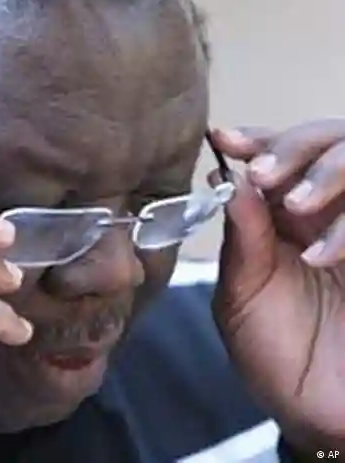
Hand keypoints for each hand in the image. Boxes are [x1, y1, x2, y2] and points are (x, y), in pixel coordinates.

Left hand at [210, 120, 344, 452]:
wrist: (322, 413)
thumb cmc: (275, 352)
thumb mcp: (241, 297)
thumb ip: (241, 240)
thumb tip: (228, 178)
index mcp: (279, 219)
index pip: (275, 159)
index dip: (254, 142)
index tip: (225, 138)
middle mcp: (324, 214)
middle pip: (324, 143)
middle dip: (292, 148)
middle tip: (263, 171)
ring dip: (327, 173)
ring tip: (295, 206)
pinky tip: (323, 256)